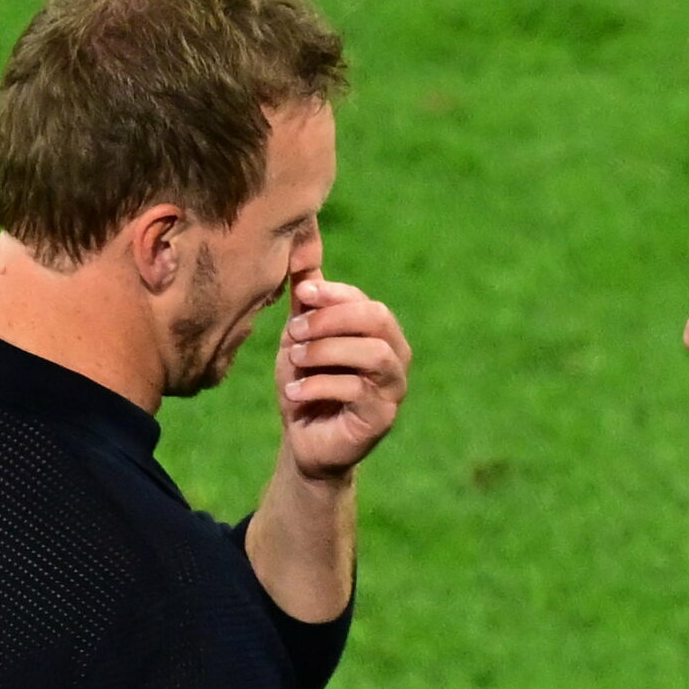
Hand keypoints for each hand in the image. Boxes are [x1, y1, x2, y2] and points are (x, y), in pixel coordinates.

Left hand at [277, 277, 409, 480]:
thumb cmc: (306, 385)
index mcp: (378, 333)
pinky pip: (357, 390)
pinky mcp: (382, 418)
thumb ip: (306, 301)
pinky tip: (294, 394)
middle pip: (378, 319)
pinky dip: (319, 386)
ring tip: (294, 361)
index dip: (333, 294)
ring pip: (372, 354)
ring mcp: (393, 389)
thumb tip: (299, 247)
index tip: (302, 296)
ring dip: (326, 352)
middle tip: (295, 332)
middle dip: (332, 320)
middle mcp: (395, 357)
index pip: (365, 301)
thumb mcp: (299, 338)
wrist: (304, 441)